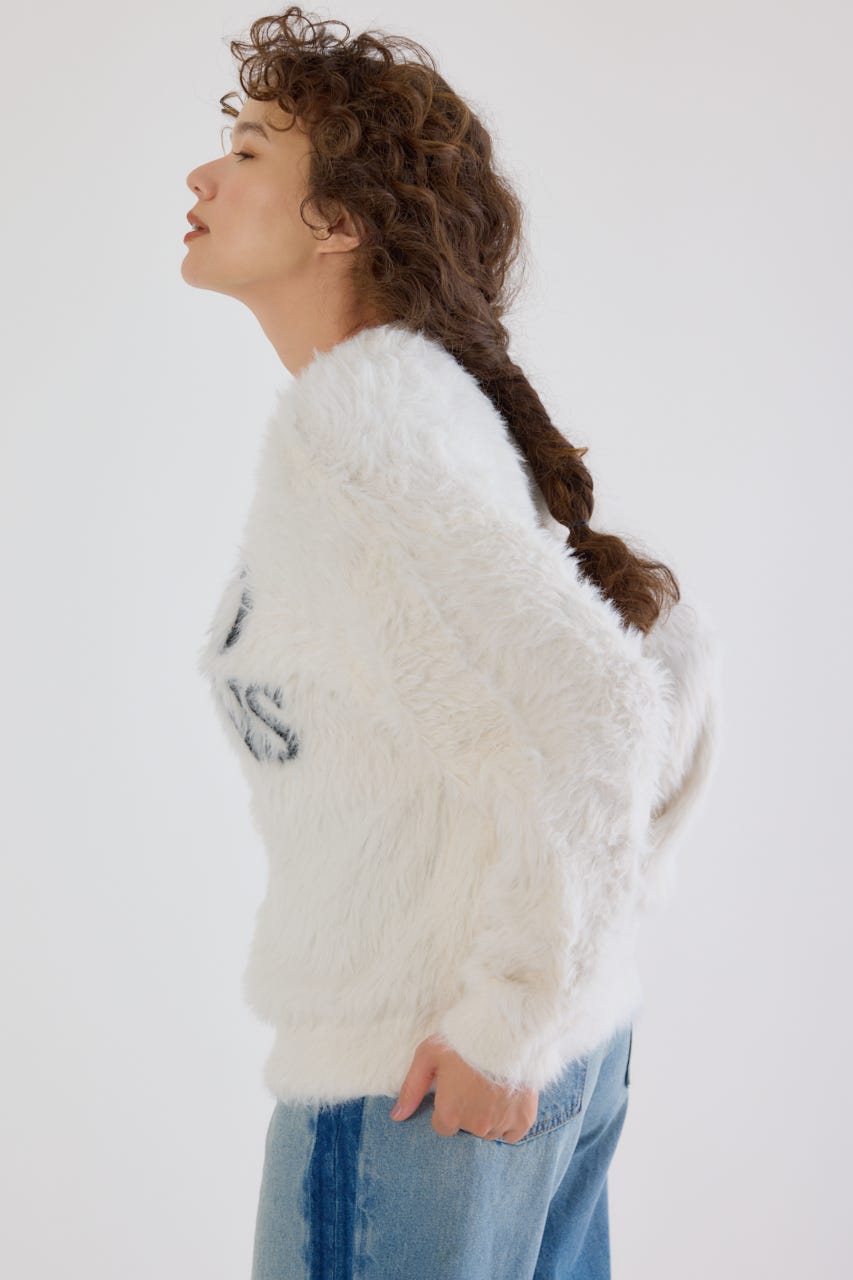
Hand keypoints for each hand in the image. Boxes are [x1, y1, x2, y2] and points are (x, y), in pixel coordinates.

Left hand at [389, 1034, 538, 1142]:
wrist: (505, 1029)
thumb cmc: (462, 1040)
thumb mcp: (428, 1056)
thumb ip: (411, 1089)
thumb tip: (396, 1117)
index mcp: (449, 1115)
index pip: (443, 1126)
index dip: (447, 1106)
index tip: (454, 1088)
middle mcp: (475, 1126)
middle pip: (467, 1129)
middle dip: (467, 1111)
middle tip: (472, 1084)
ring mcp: (501, 1124)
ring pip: (489, 1132)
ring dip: (488, 1117)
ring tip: (490, 1088)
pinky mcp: (523, 1119)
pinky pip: (512, 1134)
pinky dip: (509, 1122)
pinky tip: (505, 1100)